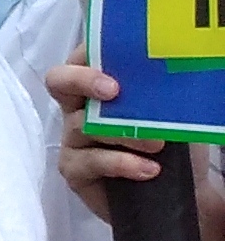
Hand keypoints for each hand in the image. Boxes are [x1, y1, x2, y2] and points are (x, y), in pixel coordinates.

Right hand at [50, 60, 168, 221]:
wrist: (182, 188)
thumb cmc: (175, 143)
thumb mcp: (172, 111)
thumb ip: (159, 91)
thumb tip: (165, 70)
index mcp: (99, 86)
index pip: (82, 57)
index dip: (91, 53)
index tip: (118, 60)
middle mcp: (79, 108)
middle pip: (59, 81)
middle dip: (82, 80)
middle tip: (114, 90)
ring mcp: (73, 139)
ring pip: (82, 125)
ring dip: (123, 132)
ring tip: (158, 144)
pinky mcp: (74, 170)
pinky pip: (90, 161)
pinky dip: (121, 163)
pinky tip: (149, 170)